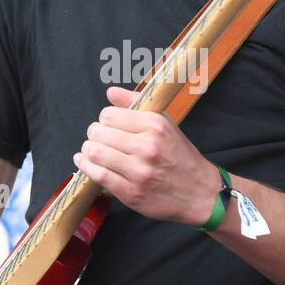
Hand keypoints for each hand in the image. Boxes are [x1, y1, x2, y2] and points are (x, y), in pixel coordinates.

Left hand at [71, 86, 223, 226]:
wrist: (199, 192)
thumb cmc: (180, 157)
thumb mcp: (165, 125)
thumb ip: (137, 104)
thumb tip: (111, 92)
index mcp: (155, 126)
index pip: (109, 115)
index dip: (104, 120)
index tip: (108, 127)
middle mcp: (147, 147)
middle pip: (98, 133)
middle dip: (93, 135)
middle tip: (97, 140)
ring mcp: (139, 171)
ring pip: (95, 153)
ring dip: (87, 151)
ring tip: (91, 151)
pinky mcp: (131, 192)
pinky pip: (98, 175)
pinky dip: (86, 167)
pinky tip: (86, 163)